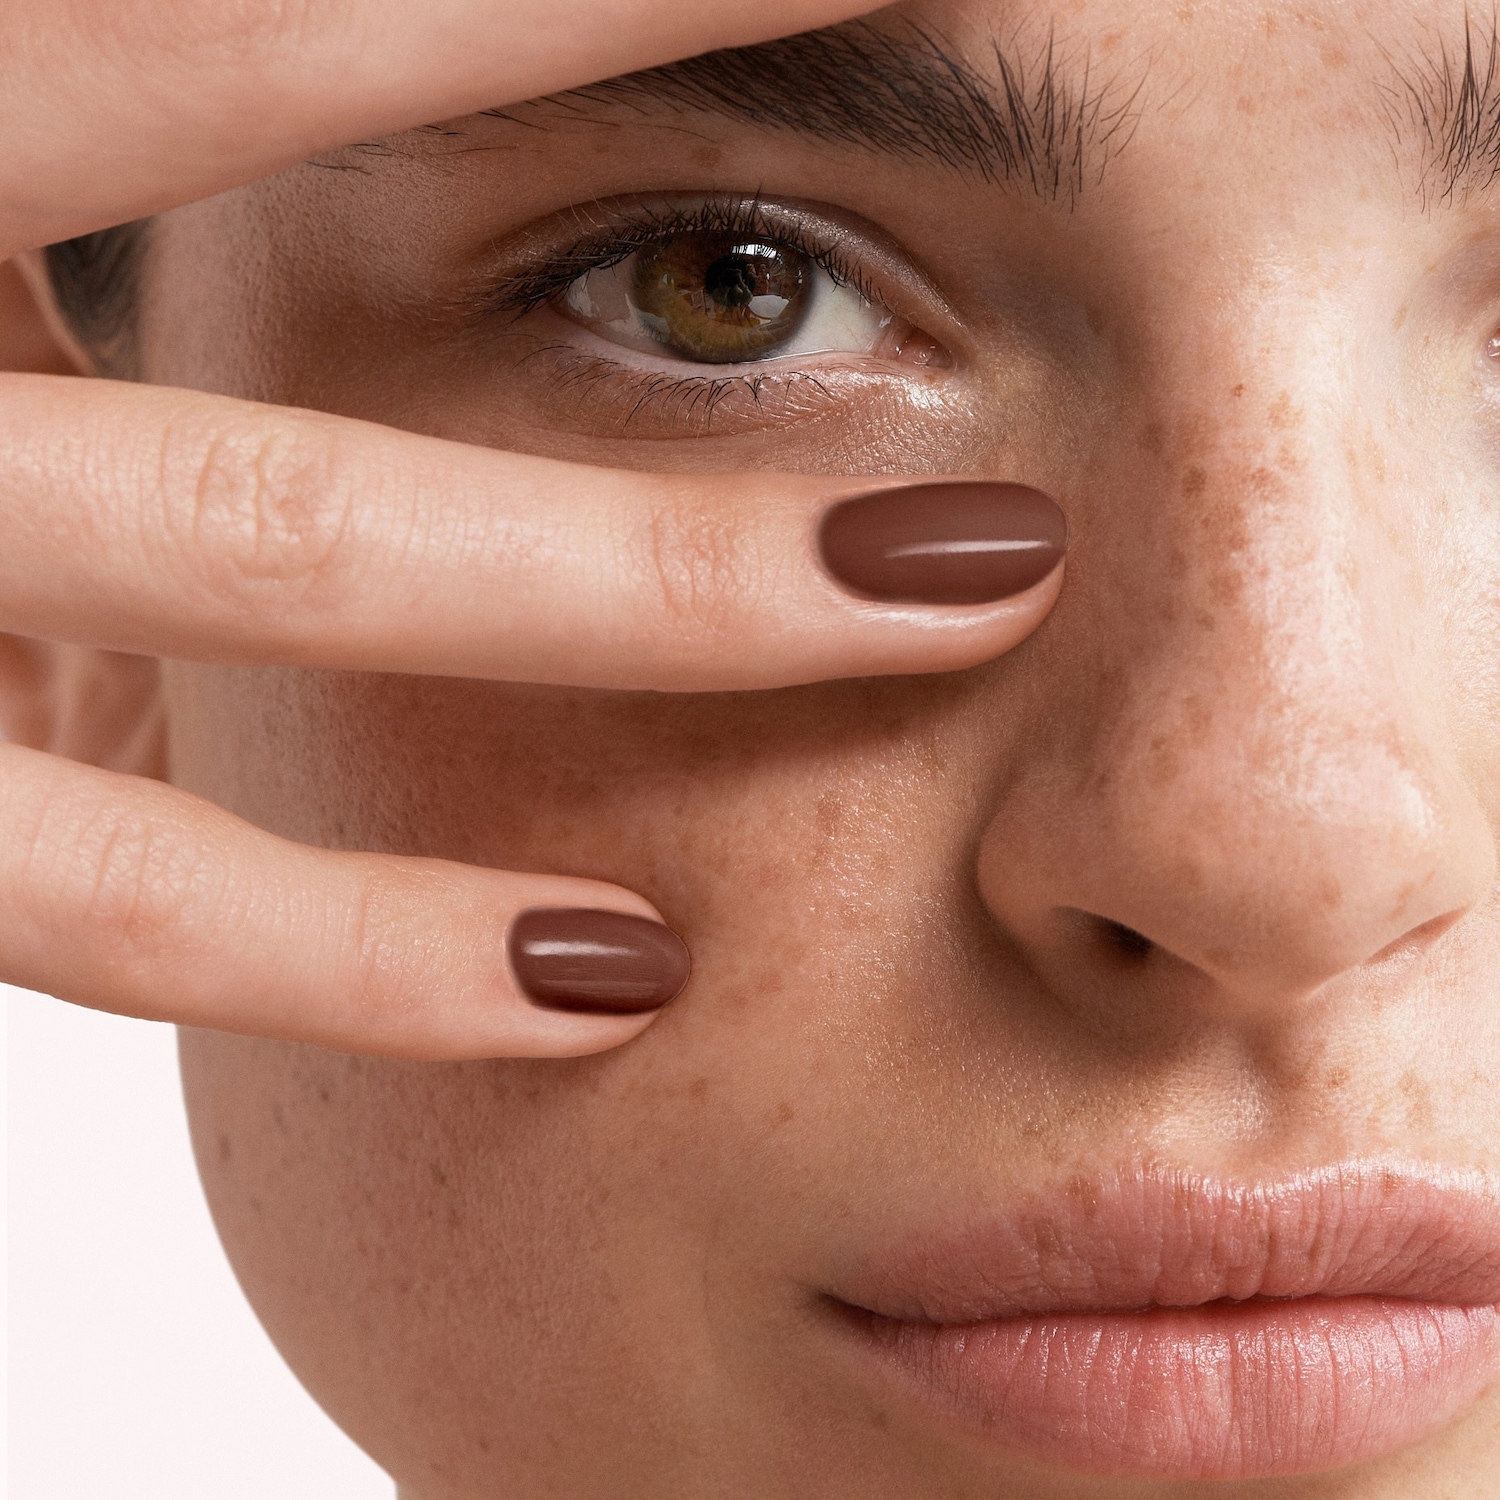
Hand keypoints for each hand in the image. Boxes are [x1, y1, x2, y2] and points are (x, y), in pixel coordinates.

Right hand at [0, 0, 1066, 1058]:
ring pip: (271, 526)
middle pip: (301, 97)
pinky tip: (602, 981)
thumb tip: (381, 113)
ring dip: (657, 565)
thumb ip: (118, 157)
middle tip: (995, 250)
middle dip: (667, 91)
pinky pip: (101, 877)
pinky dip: (356, 939)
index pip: (292, 10)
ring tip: (975, 586)